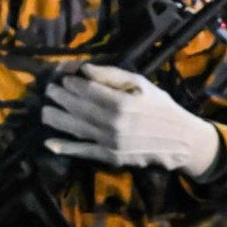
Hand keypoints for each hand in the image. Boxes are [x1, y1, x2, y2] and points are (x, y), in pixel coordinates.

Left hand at [42, 64, 222, 178]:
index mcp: (122, 102)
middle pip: (77, 108)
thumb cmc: (160, 107)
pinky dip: (65, 148)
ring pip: (76, 128)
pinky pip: (84, 152)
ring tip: (45, 110)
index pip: (87, 90)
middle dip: (60, 97)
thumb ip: (111, 75)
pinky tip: (50, 143)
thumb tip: (85, 69)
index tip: (63, 78)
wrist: (181, 141)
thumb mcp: (141, 84)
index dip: (71, 83)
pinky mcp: (112, 157)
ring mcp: (111, 143)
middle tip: (50, 91)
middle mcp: (114, 124)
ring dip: (56, 119)